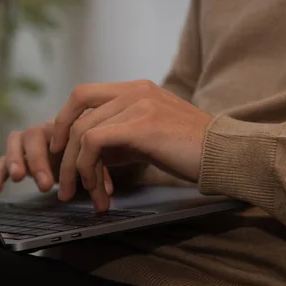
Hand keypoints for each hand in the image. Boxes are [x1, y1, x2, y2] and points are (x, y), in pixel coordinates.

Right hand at [0, 119, 114, 195]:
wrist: (78, 148)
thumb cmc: (89, 150)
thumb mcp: (97, 159)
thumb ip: (100, 172)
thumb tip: (106, 193)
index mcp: (64, 126)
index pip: (59, 129)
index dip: (62, 148)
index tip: (70, 166)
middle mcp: (43, 131)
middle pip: (34, 134)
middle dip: (38, 160)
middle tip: (46, 185)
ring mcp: (27, 142)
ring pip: (15, 141)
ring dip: (16, 159)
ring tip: (17, 177)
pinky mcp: (15, 157)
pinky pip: (2, 161)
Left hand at [50, 80, 212, 211]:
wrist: (226, 156)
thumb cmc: (190, 151)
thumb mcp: (148, 137)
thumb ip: (119, 138)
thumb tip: (87, 155)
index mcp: (135, 89)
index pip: (83, 94)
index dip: (64, 120)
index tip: (59, 150)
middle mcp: (134, 91)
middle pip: (77, 112)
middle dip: (62, 150)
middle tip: (62, 182)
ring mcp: (138, 104)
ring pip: (82, 131)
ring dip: (75, 169)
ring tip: (83, 196)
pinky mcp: (141, 125)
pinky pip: (94, 142)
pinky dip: (88, 168)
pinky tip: (99, 190)